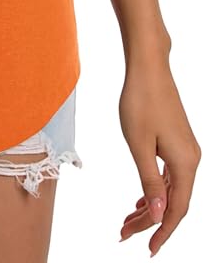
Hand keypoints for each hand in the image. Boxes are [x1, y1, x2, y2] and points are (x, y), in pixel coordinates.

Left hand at [118, 56, 200, 255]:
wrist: (148, 68)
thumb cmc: (140, 101)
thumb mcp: (139, 144)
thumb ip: (149, 180)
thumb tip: (157, 214)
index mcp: (185, 163)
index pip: (176, 209)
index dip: (162, 231)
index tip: (147, 249)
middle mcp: (191, 160)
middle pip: (173, 202)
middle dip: (149, 221)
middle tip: (123, 234)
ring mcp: (185, 150)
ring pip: (170, 189)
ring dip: (149, 206)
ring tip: (126, 221)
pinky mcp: (177, 142)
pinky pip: (168, 175)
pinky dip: (153, 189)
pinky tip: (139, 198)